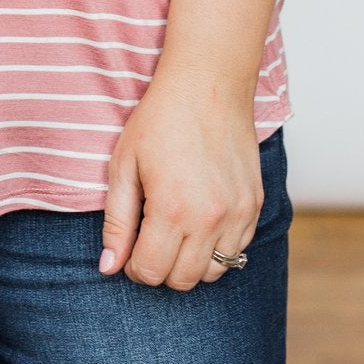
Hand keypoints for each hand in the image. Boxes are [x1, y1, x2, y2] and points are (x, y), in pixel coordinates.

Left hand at [98, 75, 263, 290]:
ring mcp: (237, 214)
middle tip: (150, 238)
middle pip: (182, 280)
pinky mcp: (255, 205)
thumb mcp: (124, 164)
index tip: (130, 248)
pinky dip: (217, 247)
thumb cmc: (160, 119)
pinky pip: (237, 250)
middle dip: (160, 268)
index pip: (151, 272)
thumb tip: (109, 267)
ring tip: (176, 229)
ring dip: (190, 262)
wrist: (208, 83)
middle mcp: (209, 219)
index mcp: (171, 209)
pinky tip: (201, 219)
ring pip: (214, 272)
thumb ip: (116, 221)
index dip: (133, 266)